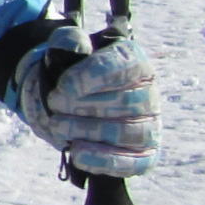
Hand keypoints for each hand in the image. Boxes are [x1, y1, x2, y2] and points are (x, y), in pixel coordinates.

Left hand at [17, 28, 156, 176]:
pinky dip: (105, 162)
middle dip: (82, 105)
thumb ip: (69, 40)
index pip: (124, 66)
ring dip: (87, 131)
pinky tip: (77, 154)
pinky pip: (135, 163)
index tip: (62, 87)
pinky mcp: (144, 153)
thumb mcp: (67, 49)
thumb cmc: (72, 71)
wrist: (71, 99)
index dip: (91, 77)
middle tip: (54, 105)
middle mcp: (149, 93)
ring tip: (58, 126)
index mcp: (134, 61)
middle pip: (126, 102)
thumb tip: (78, 47)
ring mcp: (149, 125)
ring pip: (128, 132)